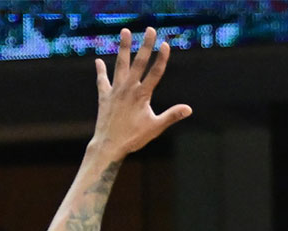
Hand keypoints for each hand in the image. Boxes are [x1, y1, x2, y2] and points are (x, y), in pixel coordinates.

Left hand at [92, 28, 192, 157]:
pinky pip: (102, 80)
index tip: (166, 44)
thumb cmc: (134, 138)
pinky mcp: (104, 97)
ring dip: (124, 48)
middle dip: (145, 45)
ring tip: (125, 31)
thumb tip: (189, 109)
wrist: (108, 145)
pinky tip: (98, 61)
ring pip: (120, 65)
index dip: (161, 58)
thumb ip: (172, 115)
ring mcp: (115, 91)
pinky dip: (100, 71)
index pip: (155, 72)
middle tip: (150, 29)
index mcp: (142, 95)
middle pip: (138, 62)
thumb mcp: (156, 127)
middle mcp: (128, 89)